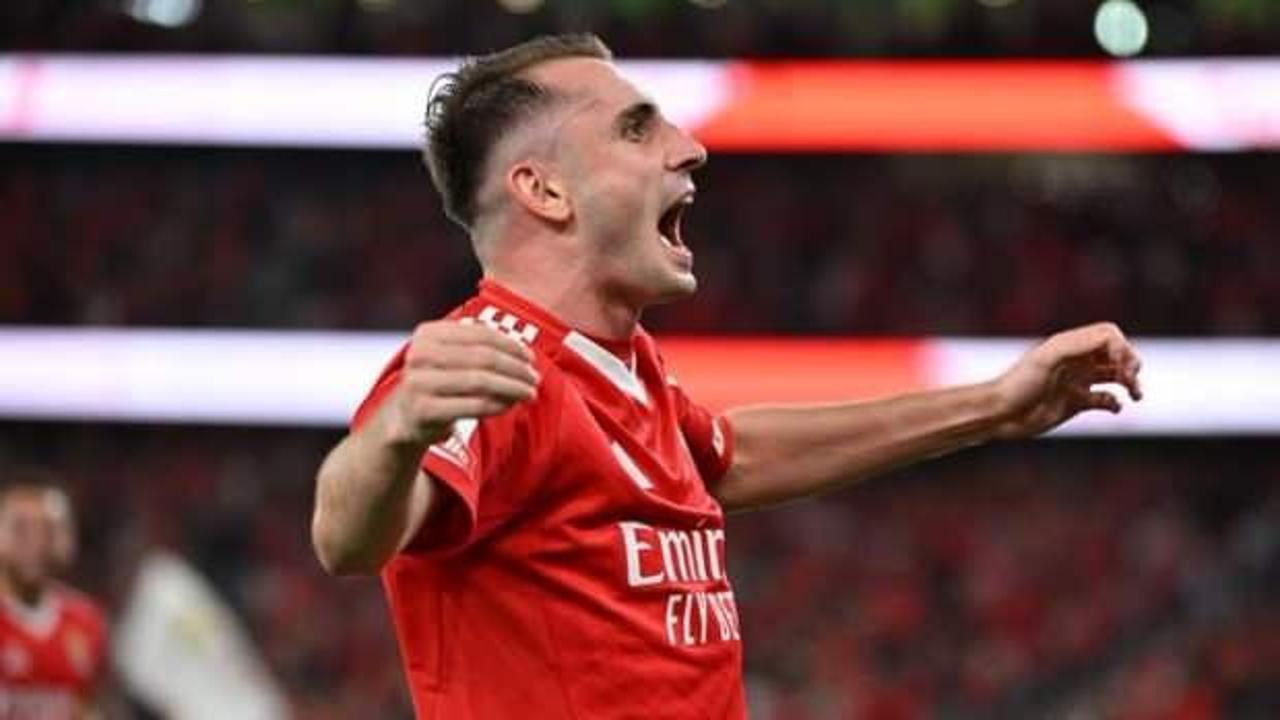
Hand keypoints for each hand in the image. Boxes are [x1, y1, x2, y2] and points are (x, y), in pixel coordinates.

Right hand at [382, 321, 539, 446]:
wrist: (402, 420)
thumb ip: (479, 348)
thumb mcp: (449, 357)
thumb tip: (524, 354)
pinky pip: (472, 405)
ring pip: (480, 381)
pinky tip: (510, 405)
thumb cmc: (437, 384)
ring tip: (529, 393)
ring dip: (512, 387)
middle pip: (483, 357)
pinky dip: (497, 404)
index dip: (511, 345)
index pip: (480, 334)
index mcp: (428, 333)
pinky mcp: (423, 410)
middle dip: (515, 368)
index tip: (530, 358)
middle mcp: (420, 354)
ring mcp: (418, 382)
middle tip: (534, 378)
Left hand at [992, 322, 1141, 438]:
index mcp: (1070, 345)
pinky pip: (1106, 400)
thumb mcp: (1045, 359)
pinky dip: (1116, 403)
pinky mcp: (1075, 403)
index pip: (1109, 335)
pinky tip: (1114, 408)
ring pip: (1115, 376)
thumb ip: (1075, 346)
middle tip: (1130, 379)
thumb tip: (1109, 341)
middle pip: (1117, 354)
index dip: (1122, 347)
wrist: (1001, 414)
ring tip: (1136, 395)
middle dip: (1131, 364)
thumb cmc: (1018, 384)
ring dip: (1130, 383)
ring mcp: (1077, 382)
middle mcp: (1076, 361)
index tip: (1121, 365)